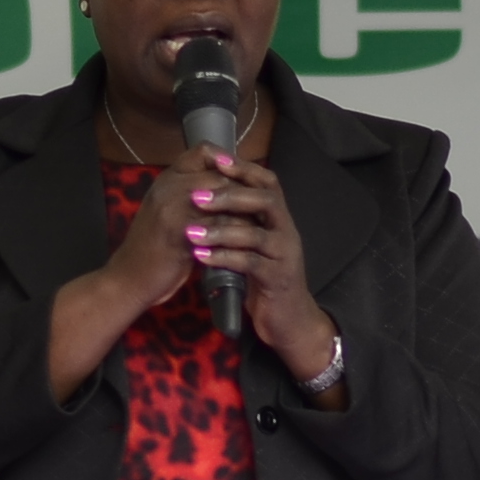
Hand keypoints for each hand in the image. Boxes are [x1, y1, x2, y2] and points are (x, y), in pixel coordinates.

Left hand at [175, 148, 341, 390]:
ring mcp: (285, 255)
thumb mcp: (254, 245)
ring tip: (190, 231)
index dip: (243, 169)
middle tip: (196, 197)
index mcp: (279, 219)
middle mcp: (286, 231)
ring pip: (256, 234)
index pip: (267, 182)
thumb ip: (241, 221)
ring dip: (221, 230)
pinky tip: (201, 256)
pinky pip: (250, 264)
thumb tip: (210, 193)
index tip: (214, 160)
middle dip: (229, 195)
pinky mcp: (277, 280)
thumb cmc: (265, 278)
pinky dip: (224, 258)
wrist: (288, 320)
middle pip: (265, 200)